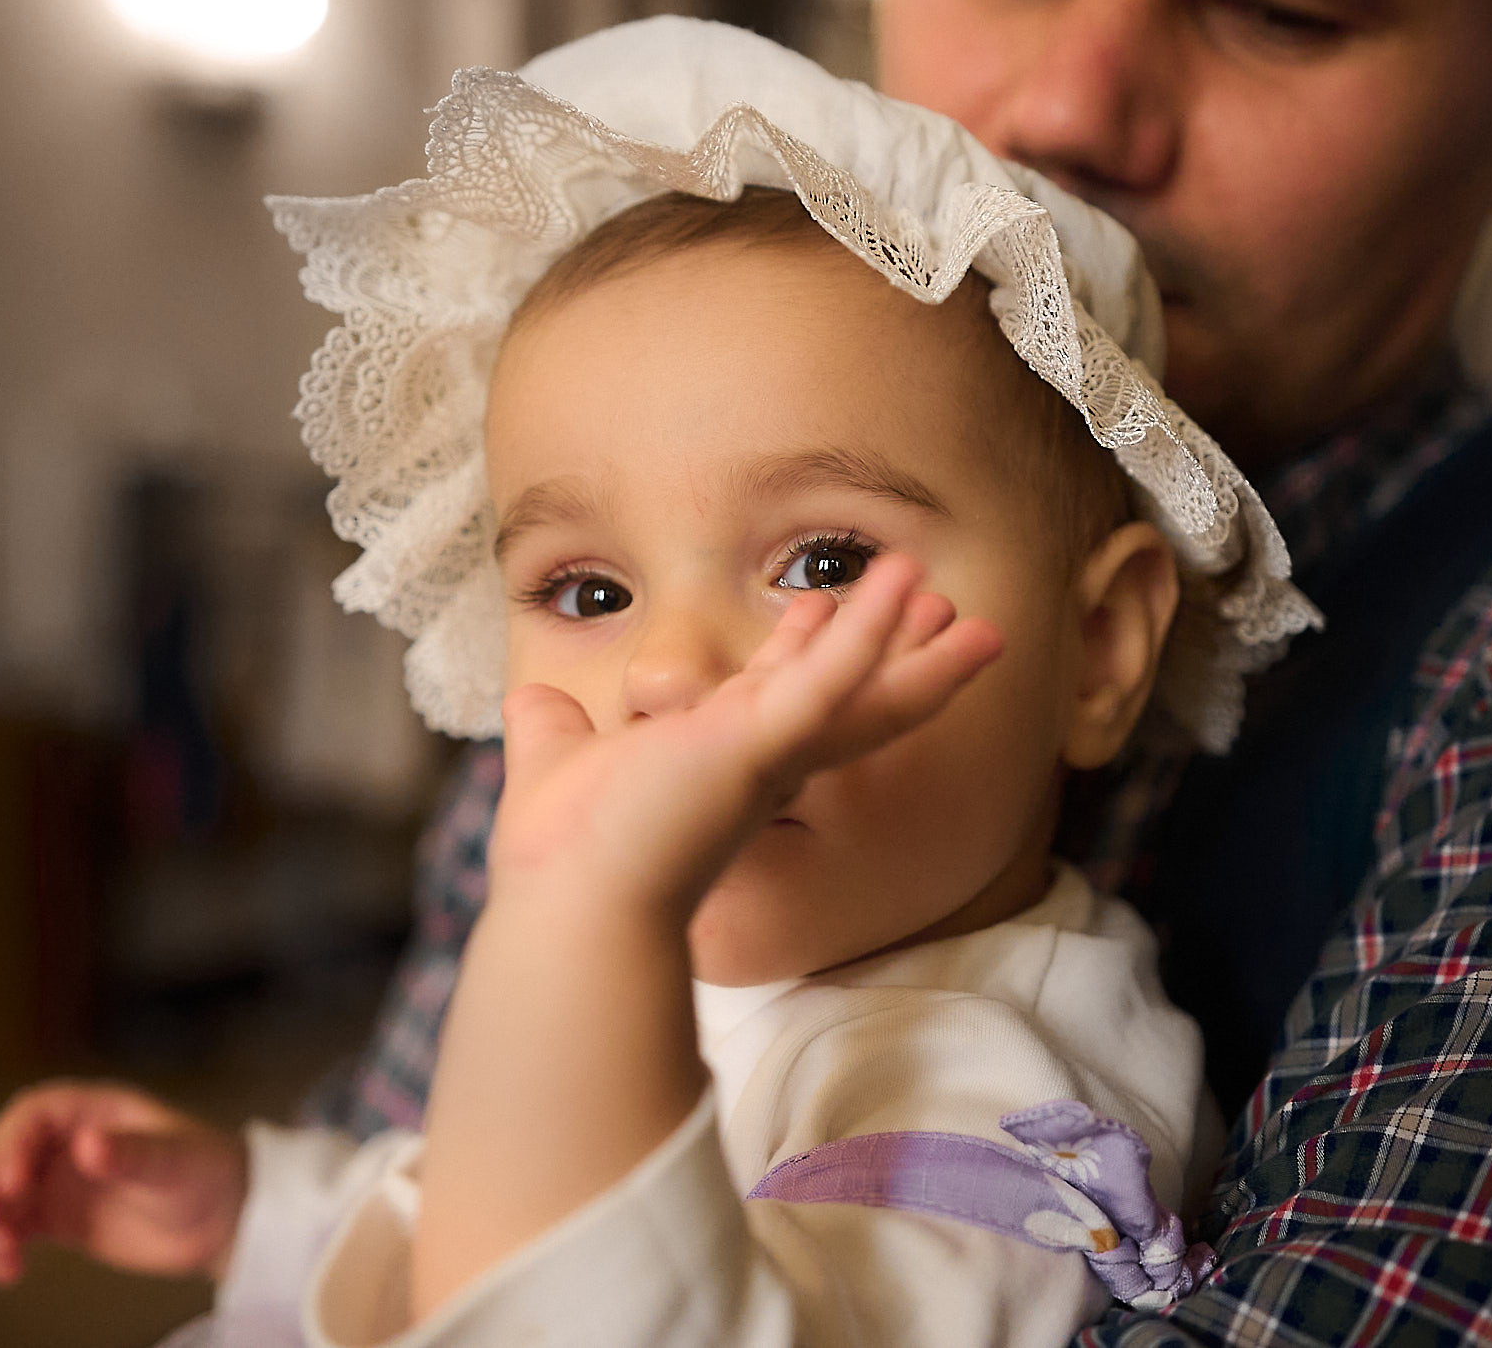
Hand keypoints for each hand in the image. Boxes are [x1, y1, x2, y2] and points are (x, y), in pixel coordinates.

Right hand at [0, 1080, 247, 1285]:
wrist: (221, 1220)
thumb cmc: (206, 1171)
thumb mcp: (174, 1159)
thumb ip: (133, 1153)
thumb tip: (87, 1145)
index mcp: (92, 1108)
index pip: (33, 1114)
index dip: (12, 1143)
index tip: (12, 1182)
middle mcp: (65, 1138)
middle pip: (0, 1149)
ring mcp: (55, 1177)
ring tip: (1, 1253)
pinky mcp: (54, 1217)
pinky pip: (11, 1227)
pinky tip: (8, 1271)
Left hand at [491, 553, 1002, 922]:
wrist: (568, 904)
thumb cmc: (564, 856)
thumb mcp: (554, 763)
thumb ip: (550, 730)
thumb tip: (530, 703)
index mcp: (718, 761)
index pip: (774, 692)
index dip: (802, 646)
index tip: (816, 605)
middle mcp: (758, 761)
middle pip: (845, 695)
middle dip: (887, 647)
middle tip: (929, 602)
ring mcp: (769, 753)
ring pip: (863, 693)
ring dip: (912, 644)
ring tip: (960, 603)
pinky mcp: (762, 745)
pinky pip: (831, 682)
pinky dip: (867, 633)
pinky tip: (900, 587)